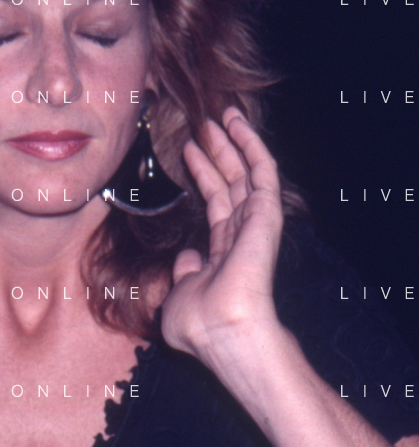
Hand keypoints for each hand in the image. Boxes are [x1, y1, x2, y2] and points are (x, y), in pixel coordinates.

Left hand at [160, 108, 283, 364]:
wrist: (222, 332)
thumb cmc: (199, 325)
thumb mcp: (179, 297)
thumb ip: (185, 274)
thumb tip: (188, 259)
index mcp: (223, 256)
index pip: (216, 206)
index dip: (204, 176)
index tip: (188, 150)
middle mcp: (242, 237)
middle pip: (230, 184)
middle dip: (218, 152)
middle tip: (204, 123)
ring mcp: (255, 225)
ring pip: (245, 172)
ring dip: (233, 142)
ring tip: (218, 114)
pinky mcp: (266, 215)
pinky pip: (262, 171)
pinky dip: (251, 144)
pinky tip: (236, 123)